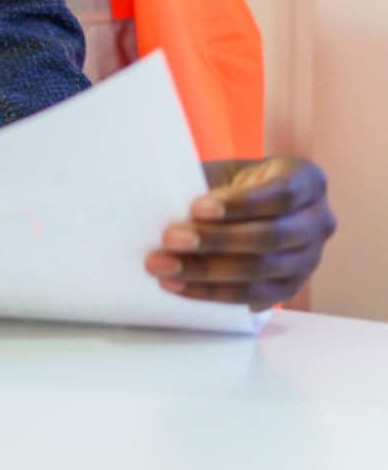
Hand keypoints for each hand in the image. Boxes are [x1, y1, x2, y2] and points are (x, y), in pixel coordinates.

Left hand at [146, 157, 335, 310]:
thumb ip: (200, 181)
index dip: (240, 204)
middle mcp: (319, 221)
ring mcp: (309, 258)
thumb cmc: (230, 185)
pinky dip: (212, 293)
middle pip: (270, 237)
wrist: (245, 209)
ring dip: (207, 272)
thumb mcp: (223, 172)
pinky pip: (253, 296)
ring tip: (162, 267)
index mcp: (307, 181)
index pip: (280, 194)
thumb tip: (149, 193)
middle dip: (216, 241)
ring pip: (261, 271)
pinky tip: (178, 286)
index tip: (197, 208)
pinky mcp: (290, 287)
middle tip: (169, 240)